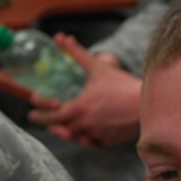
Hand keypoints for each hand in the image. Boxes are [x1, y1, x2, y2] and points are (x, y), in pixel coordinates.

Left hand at [27, 35, 142, 147]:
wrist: (146, 105)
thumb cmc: (122, 86)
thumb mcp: (97, 67)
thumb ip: (76, 53)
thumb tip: (60, 37)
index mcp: (77, 109)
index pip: (48, 116)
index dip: (38, 112)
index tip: (34, 109)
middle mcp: (83, 126)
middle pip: (58, 129)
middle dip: (49, 124)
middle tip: (43, 120)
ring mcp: (94, 136)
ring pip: (73, 137)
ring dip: (66, 131)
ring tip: (62, 127)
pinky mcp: (106, 142)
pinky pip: (90, 142)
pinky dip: (85, 138)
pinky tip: (83, 133)